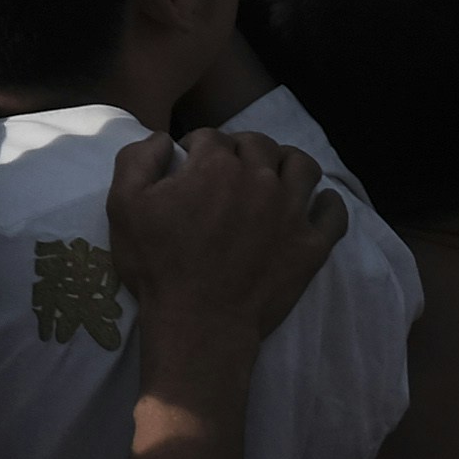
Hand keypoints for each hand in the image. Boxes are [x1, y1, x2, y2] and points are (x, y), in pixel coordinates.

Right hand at [108, 125, 339, 346]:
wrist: (200, 322)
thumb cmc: (158, 265)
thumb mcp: (123, 206)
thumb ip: (137, 158)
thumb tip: (164, 139)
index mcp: (215, 166)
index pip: (211, 136)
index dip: (197, 145)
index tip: (191, 162)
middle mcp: (260, 180)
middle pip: (259, 144)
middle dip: (241, 147)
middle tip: (229, 168)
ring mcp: (292, 212)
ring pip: (303, 166)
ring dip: (287, 162)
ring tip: (273, 175)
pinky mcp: (312, 245)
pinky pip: (334, 212)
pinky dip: (327, 203)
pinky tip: (314, 205)